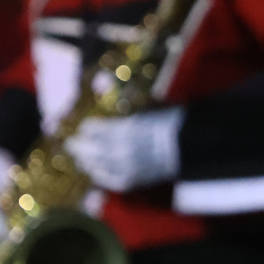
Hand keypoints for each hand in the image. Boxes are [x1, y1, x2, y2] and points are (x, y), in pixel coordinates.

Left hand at [62, 109, 182, 192]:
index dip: (87, 127)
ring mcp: (125, 168)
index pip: (93, 130)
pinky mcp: (133, 180)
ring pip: (95, 166)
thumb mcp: (149, 106)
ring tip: (80, 157)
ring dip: (85, 161)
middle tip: (71, 142)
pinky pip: (109, 180)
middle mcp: (120, 151)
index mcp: (124, 130)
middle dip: (78, 146)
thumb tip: (101, 82)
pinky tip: (95, 171)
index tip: (85, 125)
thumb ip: (124, 100)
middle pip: (89, 150)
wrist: (192, 147)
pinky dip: (99, 175)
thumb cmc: (173, 122)